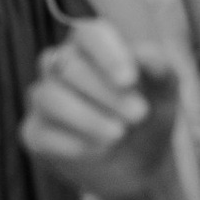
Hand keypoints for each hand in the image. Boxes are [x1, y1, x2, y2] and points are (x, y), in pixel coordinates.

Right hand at [21, 20, 181, 199]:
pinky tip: (100, 150)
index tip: (129, 80)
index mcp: (91, 46)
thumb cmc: (149, 116)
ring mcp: (43, 98)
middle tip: (139, 114)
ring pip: (50, 97)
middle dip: (106, 93)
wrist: (138, 165)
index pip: (88, 34)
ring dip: (88, 118)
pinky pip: (42, 133)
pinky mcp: (35, 132)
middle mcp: (60, 65)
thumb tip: (143, 53)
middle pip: (69, 66)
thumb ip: (159, 69)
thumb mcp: (165, 93)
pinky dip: (73, 144)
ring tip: (119, 134)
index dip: (107, 55)